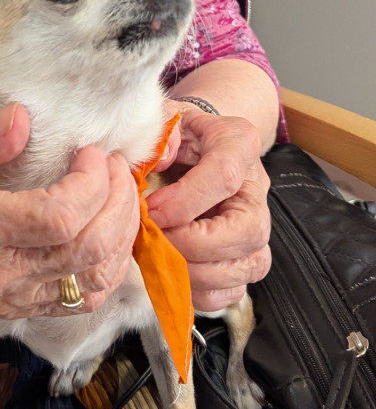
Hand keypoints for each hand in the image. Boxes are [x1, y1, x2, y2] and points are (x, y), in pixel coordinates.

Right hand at [0, 104, 140, 318]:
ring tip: (118, 193)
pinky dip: (108, 266)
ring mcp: (8, 298)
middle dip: (118, 200)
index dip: (91, 183)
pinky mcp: (17, 309)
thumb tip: (24, 119)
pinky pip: (83, 299)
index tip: (91, 151)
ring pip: (95, 279)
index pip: (57, 218)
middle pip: (87, 249)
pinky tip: (107, 230)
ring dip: (121, 233)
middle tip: (115, 164)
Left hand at [146, 104, 271, 311]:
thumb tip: (156, 162)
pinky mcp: (245, 256)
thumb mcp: (165, 116)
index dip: (184, 200)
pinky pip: (237, 289)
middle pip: (248, 230)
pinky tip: (176, 274)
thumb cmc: (178, 132)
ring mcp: (257, 225)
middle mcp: (256, 187)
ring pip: (249, 265)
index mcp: (239, 143)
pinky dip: (204, 292)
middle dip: (196, 244)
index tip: (151, 210)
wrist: (197, 142)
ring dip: (198, 272)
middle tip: (157, 240)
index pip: (224, 176)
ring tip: (161, 257)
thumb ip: (159, 131)